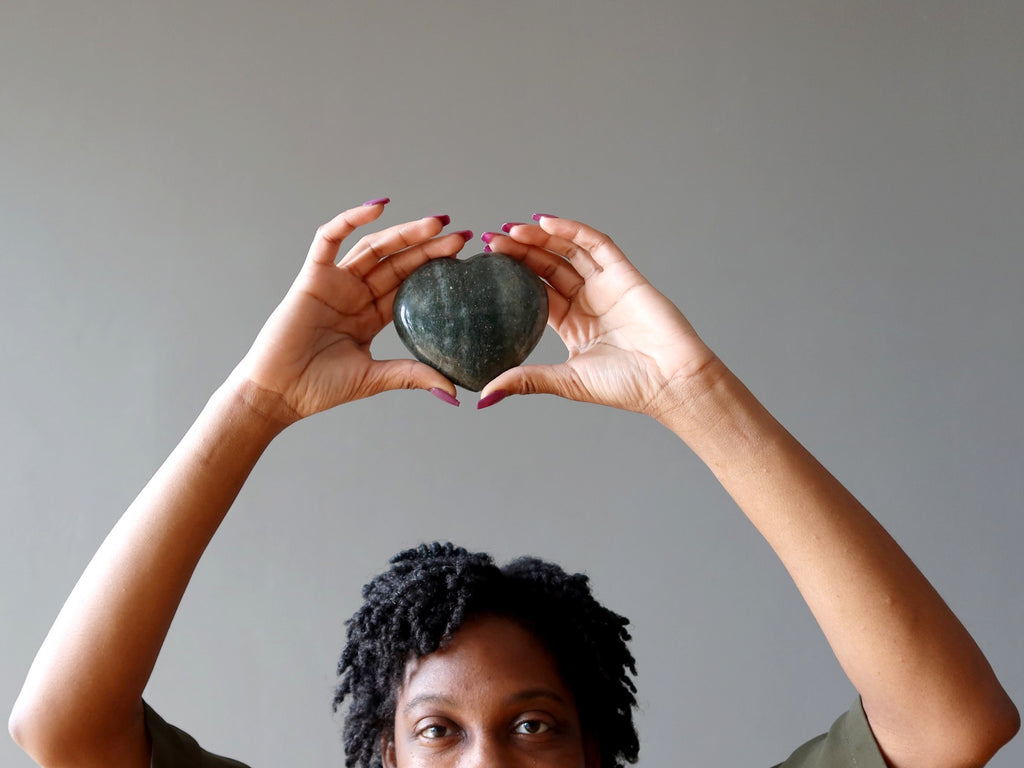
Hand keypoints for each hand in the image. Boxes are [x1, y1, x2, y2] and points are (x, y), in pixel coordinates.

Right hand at [231, 201, 468, 422]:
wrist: (279, 393)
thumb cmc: (320, 388)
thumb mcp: (374, 378)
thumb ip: (411, 375)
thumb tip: (453, 391)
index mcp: (372, 315)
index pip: (410, 284)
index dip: (435, 268)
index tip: (464, 258)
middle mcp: (356, 294)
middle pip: (398, 261)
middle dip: (429, 246)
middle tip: (462, 234)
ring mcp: (335, 283)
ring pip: (374, 247)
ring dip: (404, 232)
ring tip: (436, 223)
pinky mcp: (312, 276)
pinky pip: (330, 240)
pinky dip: (351, 219)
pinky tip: (378, 207)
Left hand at [481, 215, 716, 417]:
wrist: (670, 381)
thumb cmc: (626, 386)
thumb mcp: (566, 382)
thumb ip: (527, 380)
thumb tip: (484, 395)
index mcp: (573, 324)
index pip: (536, 291)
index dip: (513, 275)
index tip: (487, 263)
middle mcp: (587, 301)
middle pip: (548, 267)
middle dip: (520, 251)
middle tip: (491, 241)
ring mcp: (605, 285)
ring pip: (567, 251)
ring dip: (540, 238)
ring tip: (511, 231)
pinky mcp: (624, 274)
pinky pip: (595, 244)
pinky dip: (571, 230)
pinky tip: (546, 222)